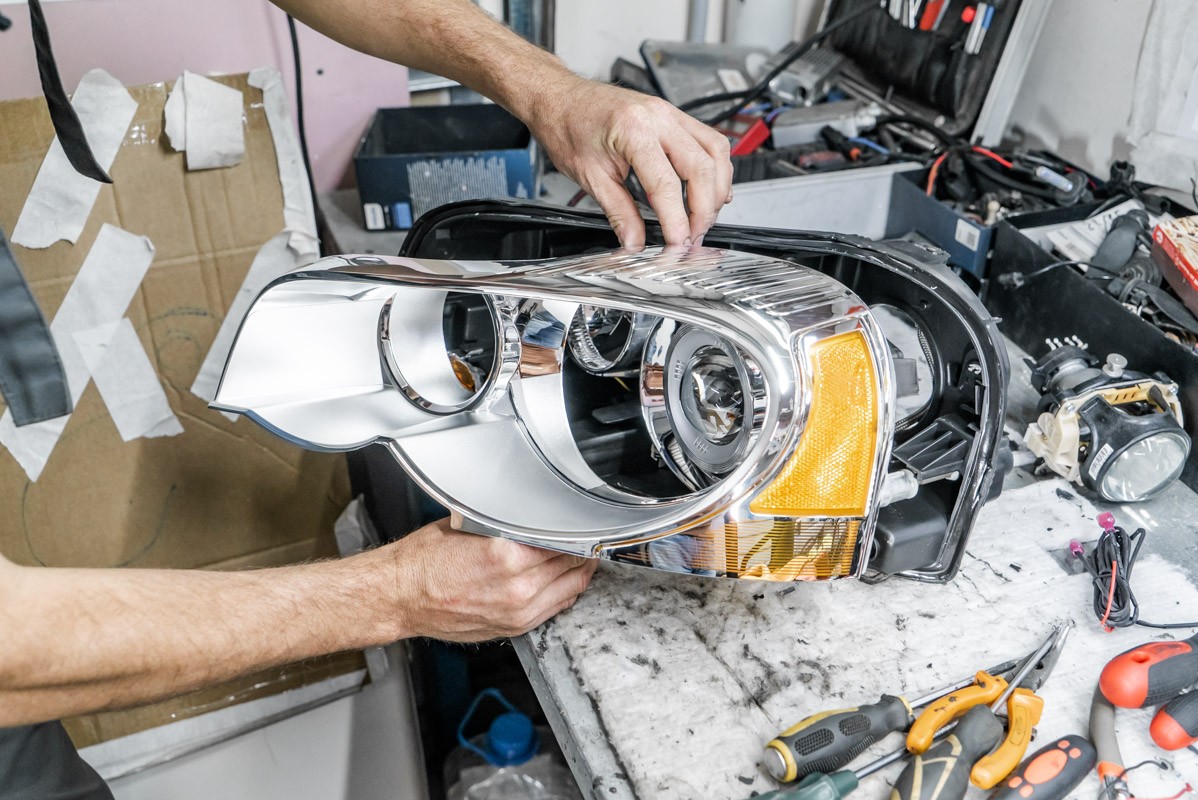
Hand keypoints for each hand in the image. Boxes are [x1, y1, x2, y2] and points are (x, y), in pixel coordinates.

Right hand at [386, 518, 597, 641]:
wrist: (400, 596)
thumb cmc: (425, 561)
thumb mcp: (469, 526)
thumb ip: (509, 525)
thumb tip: (536, 517)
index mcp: (507, 557)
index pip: (563, 541)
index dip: (576, 531)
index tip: (581, 524)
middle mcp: (517, 588)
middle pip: (571, 565)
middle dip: (580, 550)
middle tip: (584, 538)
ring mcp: (517, 612)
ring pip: (570, 589)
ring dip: (578, 572)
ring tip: (580, 557)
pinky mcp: (514, 628)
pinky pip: (555, 609)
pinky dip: (564, 592)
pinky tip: (563, 580)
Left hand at [528, 77, 732, 248]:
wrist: (560, 98)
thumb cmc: (568, 127)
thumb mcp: (589, 177)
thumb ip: (619, 212)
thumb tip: (635, 242)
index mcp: (632, 130)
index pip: (666, 183)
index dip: (677, 219)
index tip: (678, 243)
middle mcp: (658, 116)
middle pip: (702, 167)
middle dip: (704, 209)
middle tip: (693, 237)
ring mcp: (670, 113)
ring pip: (716, 152)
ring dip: (717, 189)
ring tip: (703, 218)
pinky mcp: (674, 116)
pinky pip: (710, 141)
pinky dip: (716, 169)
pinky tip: (712, 190)